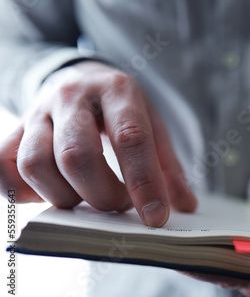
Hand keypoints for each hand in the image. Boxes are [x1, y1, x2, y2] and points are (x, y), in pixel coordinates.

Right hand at [0, 61, 196, 226]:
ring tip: (87, 198)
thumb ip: (168, 165)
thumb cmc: (122, 109)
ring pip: (35, 164)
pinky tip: (53, 192)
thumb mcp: (153, 125)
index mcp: (118, 91)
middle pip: (77, 155)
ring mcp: (38, 112)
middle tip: (119, 205)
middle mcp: (73, 96)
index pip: (130, 138)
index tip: (155, 217)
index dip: (144, 182)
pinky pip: (4, 168)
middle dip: (102, 194)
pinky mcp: (15, 130)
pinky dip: (26, 192)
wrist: (82, 79)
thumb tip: (185, 207)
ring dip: (65, 197)